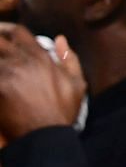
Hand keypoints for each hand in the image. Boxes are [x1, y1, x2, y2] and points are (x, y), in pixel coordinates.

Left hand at [0, 24, 85, 140]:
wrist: (44, 135)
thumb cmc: (62, 111)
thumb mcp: (77, 84)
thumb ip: (70, 58)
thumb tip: (60, 39)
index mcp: (41, 58)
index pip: (19, 33)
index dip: (9, 31)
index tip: (5, 36)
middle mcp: (21, 62)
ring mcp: (6, 74)